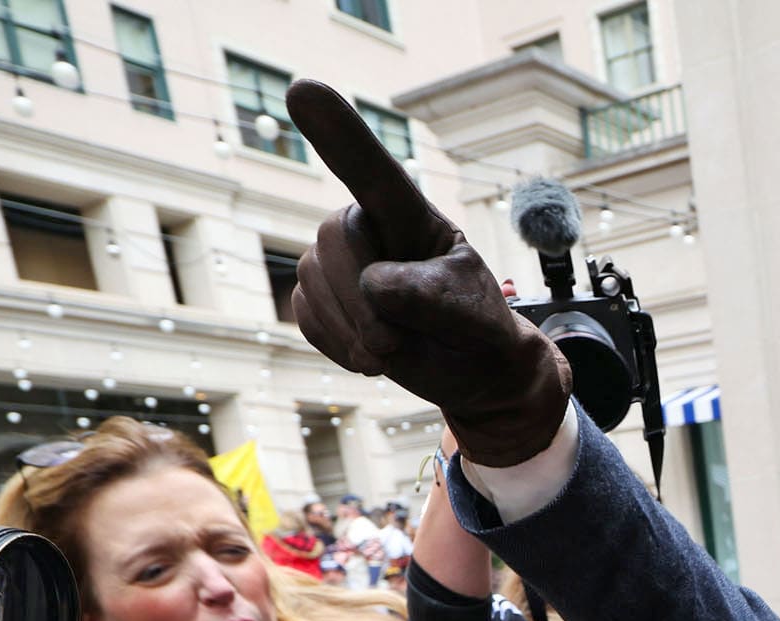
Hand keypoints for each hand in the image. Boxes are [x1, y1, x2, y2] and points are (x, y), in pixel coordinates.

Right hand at [284, 81, 570, 466]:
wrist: (471, 372)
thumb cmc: (477, 327)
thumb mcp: (472, 311)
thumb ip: (431, 295)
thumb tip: (375, 285)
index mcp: (410, 216)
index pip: (371, 171)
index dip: (338, 133)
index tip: (302, 89)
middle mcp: (366, 227)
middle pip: (334, 239)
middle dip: (361, 301)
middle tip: (396, 344)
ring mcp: (336, 262)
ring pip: (314, 284)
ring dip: (354, 334)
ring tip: (394, 350)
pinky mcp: (317, 297)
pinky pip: (306, 317)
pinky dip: (339, 347)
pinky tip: (371, 354)